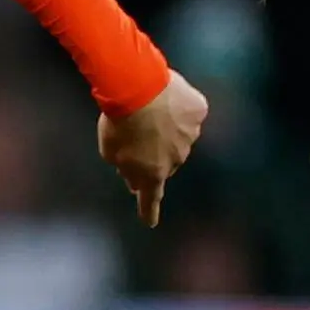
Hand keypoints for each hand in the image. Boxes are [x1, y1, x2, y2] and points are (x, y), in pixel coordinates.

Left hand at [99, 70, 208, 227]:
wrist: (138, 87)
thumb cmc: (119, 121)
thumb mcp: (110, 150)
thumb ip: (125, 167)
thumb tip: (135, 179)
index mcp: (151, 173)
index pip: (151, 198)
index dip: (150, 210)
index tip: (150, 222)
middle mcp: (176, 159)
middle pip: (165, 163)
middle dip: (153, 155)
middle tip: (137, 136)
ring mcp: (191, 135)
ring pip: (179, 137)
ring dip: (165, 129)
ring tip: (147, 109)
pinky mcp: (198, 111)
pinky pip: (188, 112)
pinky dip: (178, 107)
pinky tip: (165, 97)